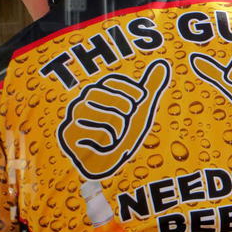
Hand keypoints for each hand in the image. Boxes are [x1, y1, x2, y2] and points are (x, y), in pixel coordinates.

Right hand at [59, 60, 169, 177]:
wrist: (111, 167)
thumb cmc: (124, 135)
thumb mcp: (140, 110)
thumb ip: (149, 87)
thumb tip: (163, 64)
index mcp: (97, 93)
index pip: (111, 82)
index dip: (129, 90)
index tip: (139, 100)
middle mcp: (81, 102)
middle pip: (103, 95)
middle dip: (123, 109)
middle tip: (127, 120)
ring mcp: (73, 119)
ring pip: (98, 113)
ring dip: (116, 127)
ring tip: (117, 136)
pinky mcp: (68, 137)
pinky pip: (90, 132)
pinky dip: (103, 142)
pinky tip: (104, 147)